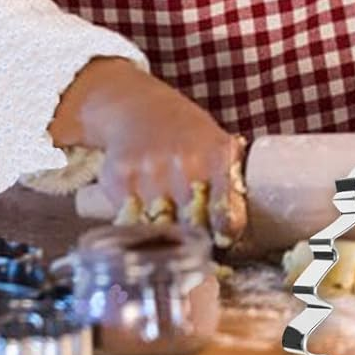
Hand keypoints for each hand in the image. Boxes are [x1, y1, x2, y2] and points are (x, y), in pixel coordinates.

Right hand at [54, 58, 240, 235]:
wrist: (140, 109)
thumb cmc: (186, 134)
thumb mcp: (217, 145)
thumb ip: (228, 180)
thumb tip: (234, 228)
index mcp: (217, 155)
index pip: (224, 208)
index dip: (224, 231)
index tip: (222, 242)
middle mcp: (186, 162)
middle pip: (191, 224)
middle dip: (193, 238)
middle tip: (192, 245)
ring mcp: (151, 171)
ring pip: (159, 227)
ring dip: (162, 237)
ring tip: (166, 237)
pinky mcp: (120, 179)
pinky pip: (129, 220)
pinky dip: (134, 229)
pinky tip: (141, 224)